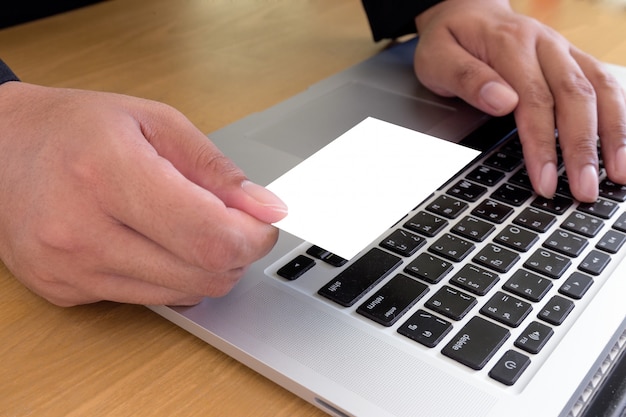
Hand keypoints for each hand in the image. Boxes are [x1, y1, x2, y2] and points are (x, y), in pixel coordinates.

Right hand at [0, 82, 286, 305]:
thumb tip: (265, 208)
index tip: (263, 224)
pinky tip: (158, 244)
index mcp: (108, 174)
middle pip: (202, 275)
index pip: (209, 238)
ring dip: (207, 267)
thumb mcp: (153, 121)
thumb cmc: (74, 128)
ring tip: (193, 228)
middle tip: (235, 224)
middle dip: (238, 254)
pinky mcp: (65, 291)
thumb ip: (215, 169)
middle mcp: (82, 231)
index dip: (253, 238)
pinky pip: (149, 300)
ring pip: (182, 295)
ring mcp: (69, 269)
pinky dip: (172, 277)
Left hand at [414, 0, 625, 201]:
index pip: (535, 100)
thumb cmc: (450, 40)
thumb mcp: (438, 58)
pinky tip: (620, 144)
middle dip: (583, 148)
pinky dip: (618, 115)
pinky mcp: (574, 59)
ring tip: (618, 174)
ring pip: (600, 89)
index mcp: (511, 44)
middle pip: (576, 97)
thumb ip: (466, 78)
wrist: (465, 10)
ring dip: (613, 133)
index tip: (545, 181)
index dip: (543, 144)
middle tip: (585, 190)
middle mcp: (545, 45)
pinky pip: (605, 84)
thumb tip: (502, 103)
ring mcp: (564, 50)